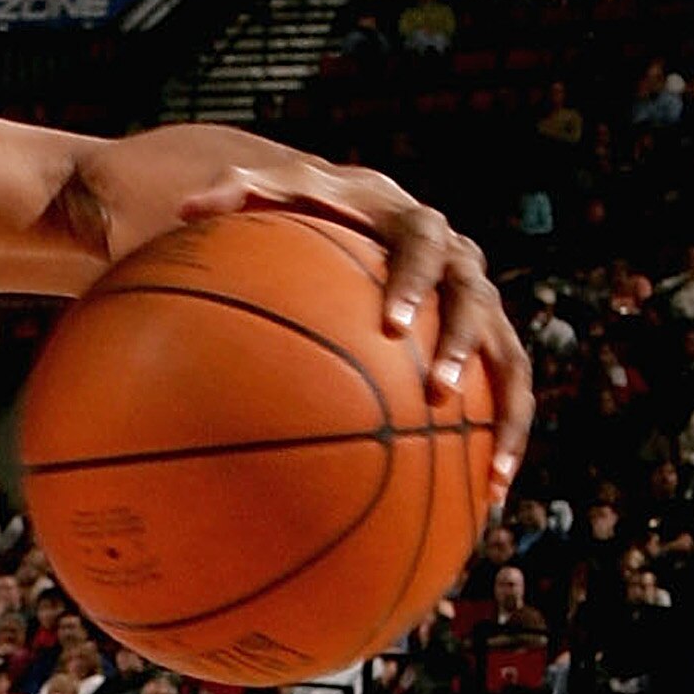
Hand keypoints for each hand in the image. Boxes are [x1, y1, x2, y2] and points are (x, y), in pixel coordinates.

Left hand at [179, 158, 532, 504]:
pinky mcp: (491, 349)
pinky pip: (505, 398)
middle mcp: (460, 264)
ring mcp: (480, 308)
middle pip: (476, 300)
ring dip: (503, 411)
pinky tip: (489, 497)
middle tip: (440, 389)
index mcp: (416, 227)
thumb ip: (237, 197)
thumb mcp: (275, 197)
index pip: (423, 245)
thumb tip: (185, 209)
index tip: (390, 324)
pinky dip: (504, 444)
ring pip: (508, 357)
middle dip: (461, 345)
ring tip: (491, 468)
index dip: (413, 283)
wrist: (368, 218)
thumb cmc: (314, 212)